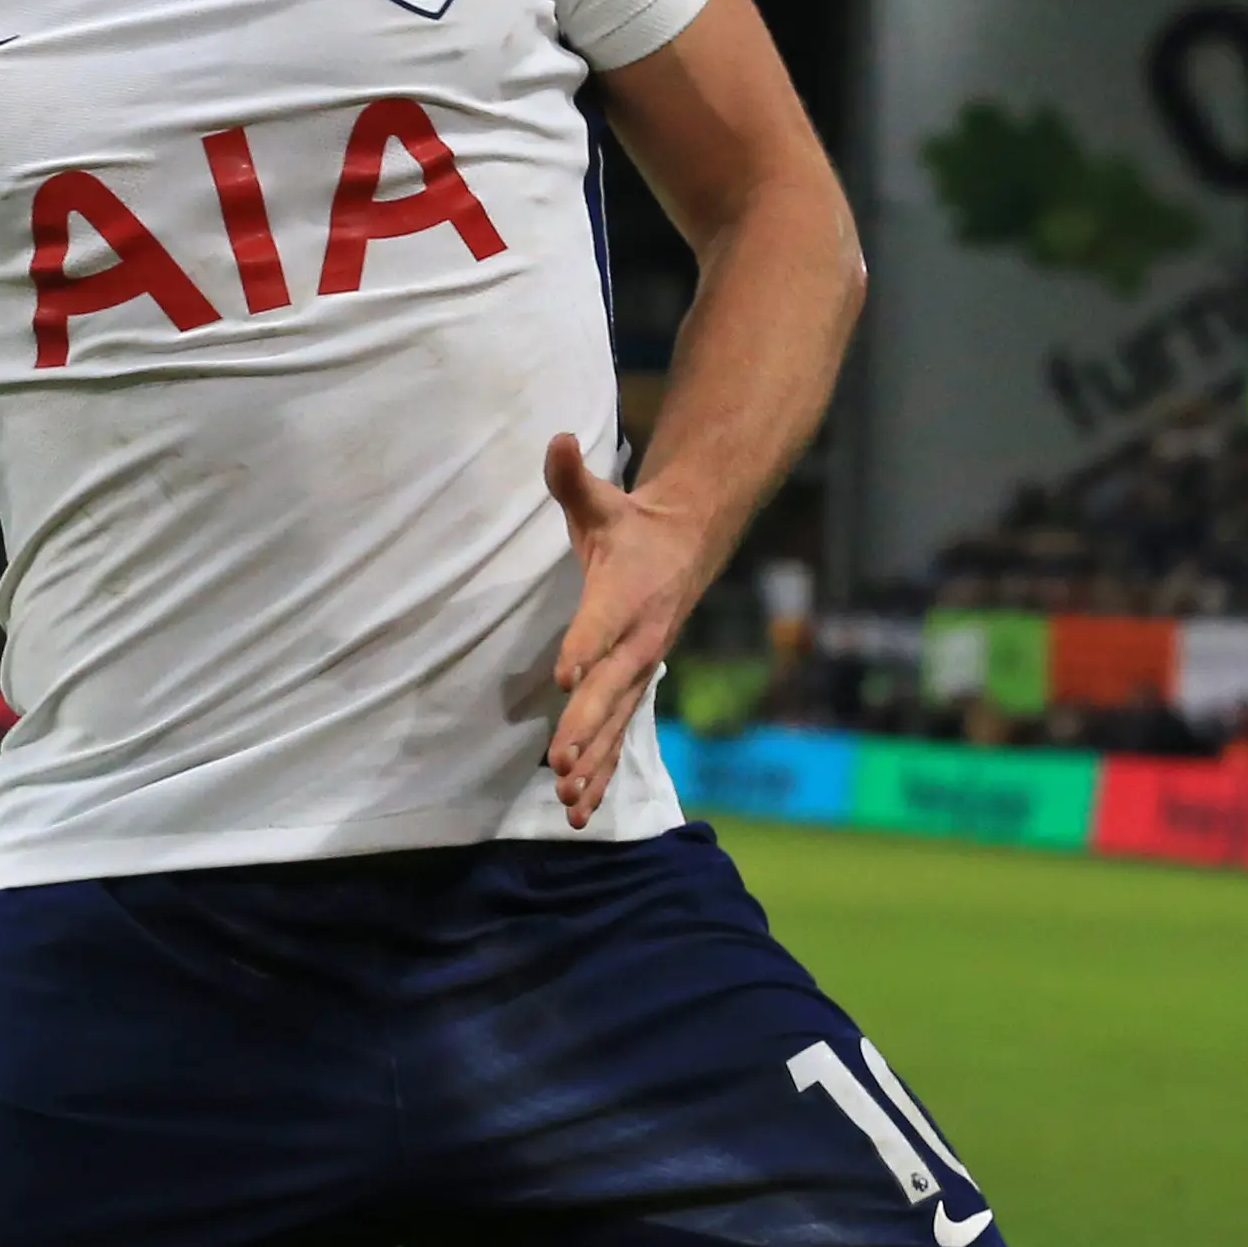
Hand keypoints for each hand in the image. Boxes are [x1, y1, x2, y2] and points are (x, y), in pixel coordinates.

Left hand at [542, 433, 718, 825]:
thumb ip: (572, 476)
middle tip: (559, 761)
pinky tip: (579, 807)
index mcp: (626, 593)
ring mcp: (640, 668)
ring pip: (617, 723)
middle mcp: (638, 638)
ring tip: (569, 803)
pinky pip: (619, 734)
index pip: (602, 622)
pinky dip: (602, 771)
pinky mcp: (636, 685)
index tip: (566, 673)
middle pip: (611, 687)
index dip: (585, 645)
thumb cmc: (633, 524)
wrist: (691, 544)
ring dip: (594, 764)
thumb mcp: (601, 498)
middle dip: (585, 725)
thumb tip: (556, 440)